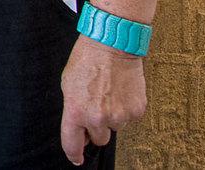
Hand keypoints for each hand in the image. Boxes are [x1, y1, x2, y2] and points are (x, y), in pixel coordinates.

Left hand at [59, 37, 146, 163]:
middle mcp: (98, 118)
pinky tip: (120, 91)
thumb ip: (73, 111)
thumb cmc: (87, 60)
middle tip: (97, 106)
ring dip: (112, 115)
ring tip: (109, 93)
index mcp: (76, 111)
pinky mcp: (136, 111)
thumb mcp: (68, 86)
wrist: (112, 46)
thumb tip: (79, 129)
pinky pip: (129, 119)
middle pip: (99, 139)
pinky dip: (126, 108)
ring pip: (116, 128)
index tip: (77, 158)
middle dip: (97, 127)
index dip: (74, 154)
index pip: (72, 144)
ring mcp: (119, 116)